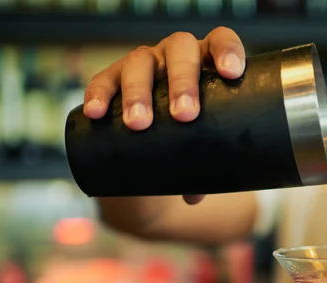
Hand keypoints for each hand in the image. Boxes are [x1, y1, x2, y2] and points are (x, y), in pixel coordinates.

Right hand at [83, 28, 245, 204]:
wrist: (156, 130)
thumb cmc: (191, 133)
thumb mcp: (203, 145)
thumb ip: (205, 169)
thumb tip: (194, 196)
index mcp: (207, 62)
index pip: (220, 42)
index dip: (228, 51)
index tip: (231, 73)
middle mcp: (176, 54)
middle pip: (180, 51)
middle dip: (182, 81)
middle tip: (184, 115)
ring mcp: (145, 63)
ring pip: (139, 63)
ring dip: (138, 91)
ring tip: (138, 123)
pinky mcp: (114, 76)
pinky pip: (104, 79)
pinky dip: (98, 94)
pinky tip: (96, 113)